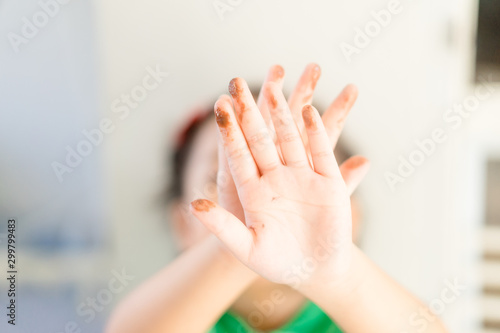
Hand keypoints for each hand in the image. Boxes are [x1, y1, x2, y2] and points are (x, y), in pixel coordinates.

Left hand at [191, 77, 364, 289]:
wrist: (314, 270)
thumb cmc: (276, 262)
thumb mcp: (245, 246)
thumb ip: (220, 226)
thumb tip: (193, 204)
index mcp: (253, 191)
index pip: (237, 154)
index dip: (229, 131)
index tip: (219, 105)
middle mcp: (275, 177)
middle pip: (260, 137)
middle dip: (250, 110)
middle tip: (236, 82)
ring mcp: (302, 177)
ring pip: (290, 137)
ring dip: (282, 112)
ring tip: (275, 84)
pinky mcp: (328, 182)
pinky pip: (322, 152)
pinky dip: (316, 132)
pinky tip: (309, 111)